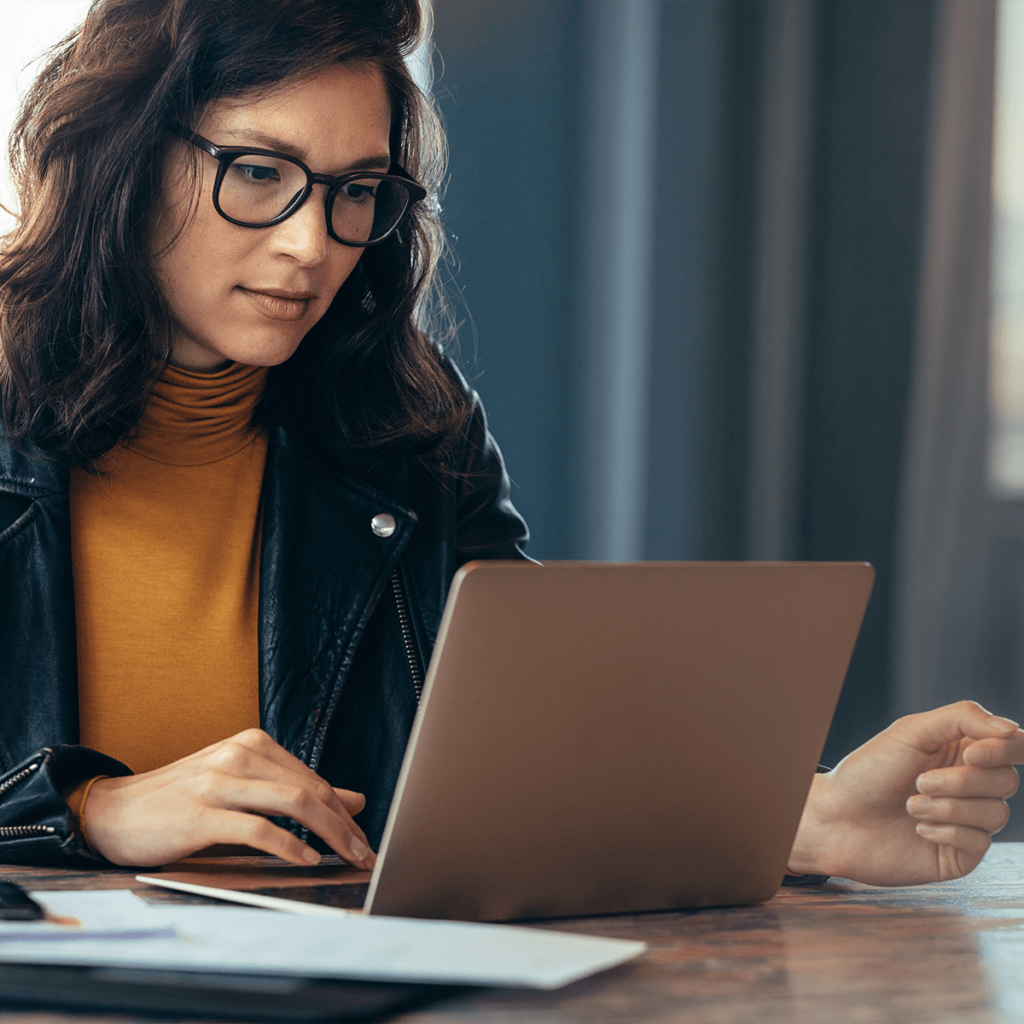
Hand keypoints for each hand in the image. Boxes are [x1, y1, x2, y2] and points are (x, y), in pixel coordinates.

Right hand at [83, 729, 375, 869]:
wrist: (113, 810)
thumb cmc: (181, 800)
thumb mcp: (242, 785)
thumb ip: (293, 789)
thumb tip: (353, 799)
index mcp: (252, 744)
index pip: (313, 778)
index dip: (343, 810)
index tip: (363, 835)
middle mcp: (240, 755)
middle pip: (310, 789)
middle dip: (345, 824)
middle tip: (365, 851)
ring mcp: (219, 782)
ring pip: (293, 803)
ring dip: (329, 834)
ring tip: (346, 856)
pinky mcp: (201, 813)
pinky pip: (257, 829)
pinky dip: (289, 846)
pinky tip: (306, 860)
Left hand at [787, 701, 1023, 885]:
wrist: (836, 818)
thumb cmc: (868, 772)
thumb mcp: (910, 732)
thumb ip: (961, 718)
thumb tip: (1010, 729)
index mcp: (962, 751)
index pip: (1012, 746)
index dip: (1004, 749)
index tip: (971, 755)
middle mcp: (971, 785)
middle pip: (1006, 780)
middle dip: (961, 782)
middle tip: (919, 782)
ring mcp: (968, 821)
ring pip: (996, 813)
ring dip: (948, 807)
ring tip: (911, 805)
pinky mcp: (960, 854)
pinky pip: (980, 842)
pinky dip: (946, 831)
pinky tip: (917, 829)